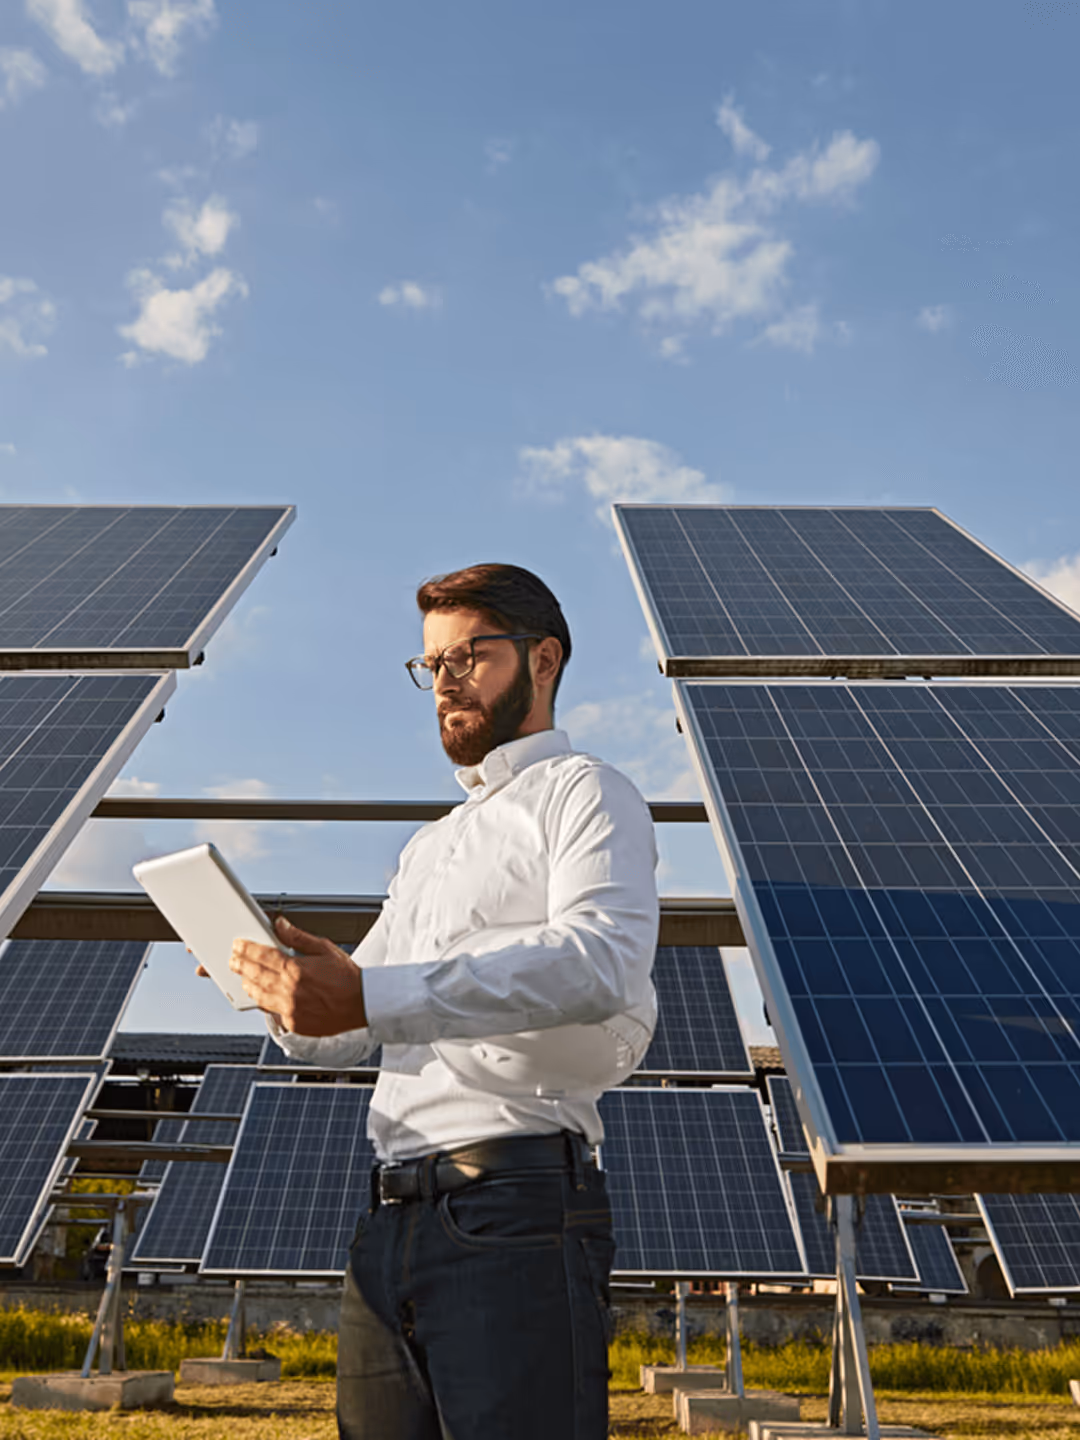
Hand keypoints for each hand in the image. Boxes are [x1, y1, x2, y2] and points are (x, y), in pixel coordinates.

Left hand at [229, 916, 366, 1036]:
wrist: (363, 1004)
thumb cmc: (346, 976)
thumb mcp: (324, 948)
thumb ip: (297, 937)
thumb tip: (279, 925)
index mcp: (296, 969)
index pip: (262, 956)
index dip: (246, 949)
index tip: (238, 945)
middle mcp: (290, 991)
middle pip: (255, 975)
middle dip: (241, 965)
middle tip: (233, 959)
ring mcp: (290, 1009)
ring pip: (259, 995)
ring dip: (248, 983)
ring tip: (243, 975)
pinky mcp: (294, 1023)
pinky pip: (271, 1010)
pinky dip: (263, 1000)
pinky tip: (260, 993)